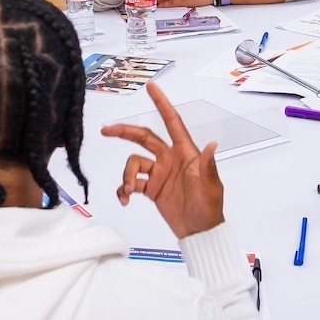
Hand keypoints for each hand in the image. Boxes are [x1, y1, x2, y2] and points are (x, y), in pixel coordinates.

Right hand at [102, 82, 224, 238]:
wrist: (198, 232)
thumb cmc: (208, 207)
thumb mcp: (210, 186)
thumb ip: (207, 165)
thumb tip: (212, 144)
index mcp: (185, 152)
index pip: (172, 122)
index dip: (162, 103)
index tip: (151, 87)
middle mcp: (169, 158)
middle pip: (143, 138)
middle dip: (124, 132)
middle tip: (106, 130)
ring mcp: (158, 173)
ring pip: (133, 163)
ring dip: (126, 175)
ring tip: (128, 190)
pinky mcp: (151, 189)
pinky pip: (130, 183)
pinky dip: (123, 189)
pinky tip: (124, 199)